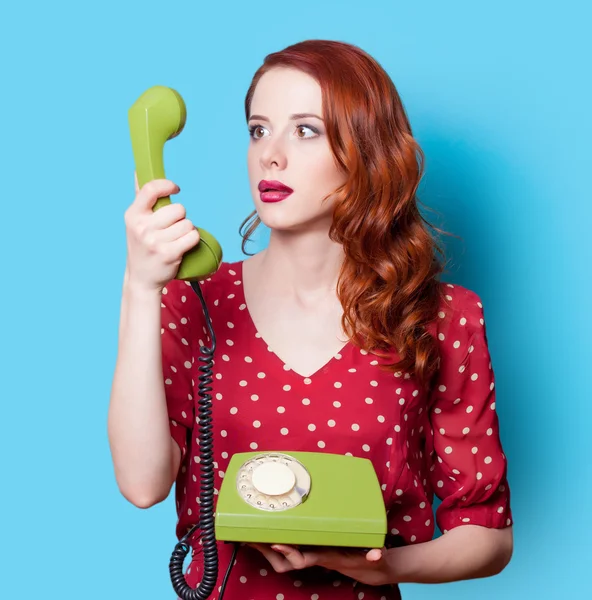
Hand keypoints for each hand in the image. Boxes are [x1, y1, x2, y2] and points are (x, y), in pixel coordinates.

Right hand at [124, 172, 199, 293]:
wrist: (141, 279)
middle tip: (171, 229)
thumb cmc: (142, 247)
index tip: (175, 189)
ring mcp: (155, 241)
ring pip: (188, 224)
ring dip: (187, 231)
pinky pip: (193, 237)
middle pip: (178, 209)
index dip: (167, 185)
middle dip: (180, 217)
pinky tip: (182, 246)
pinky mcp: (169, 253)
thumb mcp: (135, 222)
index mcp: (132, 215)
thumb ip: (141, 197)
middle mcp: (142, 227)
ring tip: (175, 240)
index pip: (151, 189)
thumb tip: (139, 169)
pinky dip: (192, 240)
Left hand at [247, 543, 390, 586]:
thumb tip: (376, 555)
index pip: (303, 559)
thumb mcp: (373, 557)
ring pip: (282, 560)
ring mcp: (310, 555)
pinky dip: (275, 545)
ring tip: (250, 536)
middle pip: (285, 563)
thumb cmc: (368, 561)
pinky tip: (266, 535)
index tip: (276, 542)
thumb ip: (374, 555)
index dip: (289, 551)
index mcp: (326, 557)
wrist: (369, 568)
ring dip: (266, 550)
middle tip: (250, 537)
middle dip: (267, 553)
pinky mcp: (309, 550)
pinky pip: (287, 552)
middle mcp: (315, 558)